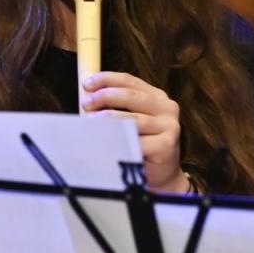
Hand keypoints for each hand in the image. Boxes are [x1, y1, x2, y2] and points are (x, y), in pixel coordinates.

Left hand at [81, 71, 189, 190]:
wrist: (159, 173)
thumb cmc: (138, 142)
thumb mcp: (127, 119)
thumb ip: (113, 106)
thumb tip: (85, 97)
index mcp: (156, 97)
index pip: (130, 81)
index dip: (107, 79)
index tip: (86, 84)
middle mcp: (166, 108)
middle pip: (131, 96)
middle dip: (105, 97)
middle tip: (86, 104)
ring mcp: (169, 126)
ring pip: (132, 120)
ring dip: (107, 121)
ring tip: (89, 123)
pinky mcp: (166, 145)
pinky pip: (136, 142)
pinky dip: (117, 142)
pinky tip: (104, 143)